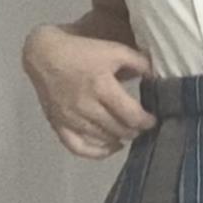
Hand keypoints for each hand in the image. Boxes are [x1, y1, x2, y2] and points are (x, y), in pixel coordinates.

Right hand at [21, 25, 157, 159]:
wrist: (44, 54)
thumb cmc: (82, 52)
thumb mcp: (114, 50)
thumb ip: (139, 63)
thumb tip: (157, 78)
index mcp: (101, 86)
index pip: (131, 114)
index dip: (146, 121)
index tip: (153, 120)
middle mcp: (86, 105)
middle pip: (118, 129)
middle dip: (135, 130)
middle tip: (143, 126)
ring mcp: (70, 118)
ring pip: (102, 138)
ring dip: (120, 138)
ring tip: (129, 132)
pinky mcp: (58, 124)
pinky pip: (78, 147)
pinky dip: (96, 152)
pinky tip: (111, 147)